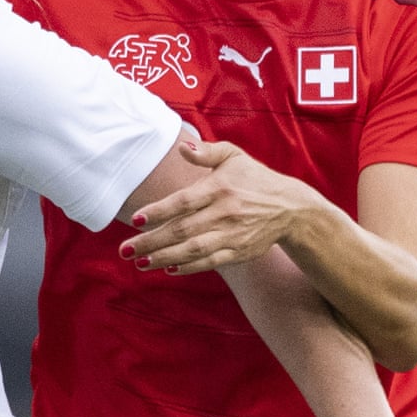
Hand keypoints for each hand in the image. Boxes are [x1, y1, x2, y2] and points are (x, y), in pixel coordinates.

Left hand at [120, 140, 309, 272]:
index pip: (184, 201)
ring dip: (164, 258)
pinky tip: (167, 268)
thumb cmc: (254, 178)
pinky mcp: (240, 252)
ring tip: (139, 263)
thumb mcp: (234, 156)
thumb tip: (182, 147)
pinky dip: (189, 267)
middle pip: (183, 230)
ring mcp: (233, 234)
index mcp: (220, 188)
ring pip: (194, 250)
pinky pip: (211, 263)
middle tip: (125, 250)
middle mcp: (226, 212)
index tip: (135, 219)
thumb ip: (206, 152)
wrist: (292, 208)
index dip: (159, 211)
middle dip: (151, 241)